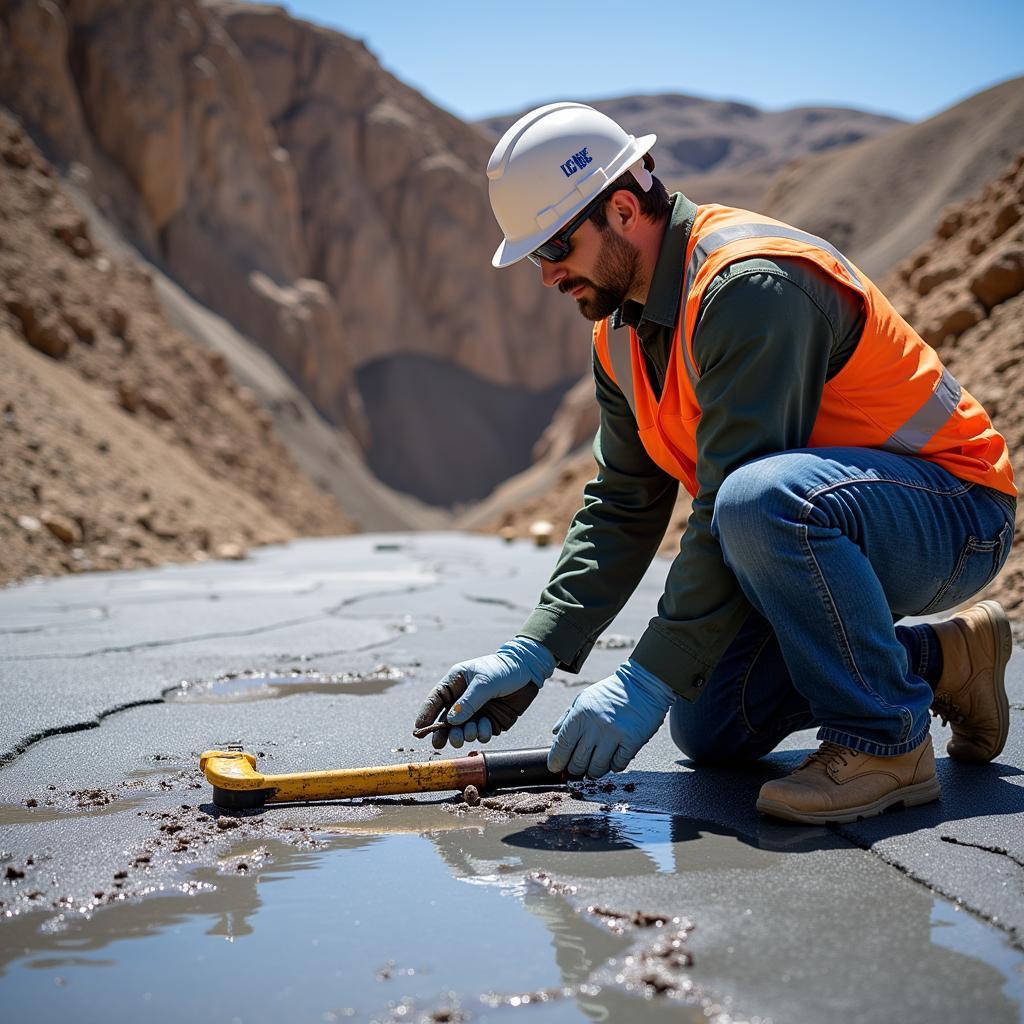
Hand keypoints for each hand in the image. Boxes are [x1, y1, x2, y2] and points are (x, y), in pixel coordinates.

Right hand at [413, 638, 554, 749]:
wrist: (530, 672)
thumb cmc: (504, 669)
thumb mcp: (484, 682)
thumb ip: (468, 702)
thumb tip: (451, 720)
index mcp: (456, 683)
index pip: (435, 700)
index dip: (425, 714)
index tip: (419, 729)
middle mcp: (463, 699)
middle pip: (446, 721)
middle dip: (446, 733)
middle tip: (448, 741)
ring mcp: (476, 712)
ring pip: (462, 731)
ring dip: (465, 734)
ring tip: (472, 730)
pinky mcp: (490, 722)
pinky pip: (480, 734)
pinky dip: (482, 734)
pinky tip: (487, 727)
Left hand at [548, 660, 674, 777]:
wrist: (642, 684)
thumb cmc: (610, 693)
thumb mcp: (584, 698)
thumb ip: (567, 717)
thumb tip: (554, 734)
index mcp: (580, 714)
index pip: (562, 746)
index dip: (556, 760)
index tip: (555, 768)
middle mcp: (595, 726)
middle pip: (578, 762)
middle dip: (575, 769)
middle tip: (578, 767)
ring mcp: (614, 735)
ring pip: (597, 769)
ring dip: (594, 771)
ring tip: (595, 766)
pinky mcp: (631, 741)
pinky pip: (617, 766)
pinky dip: (614, 765)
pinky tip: (614, 757)